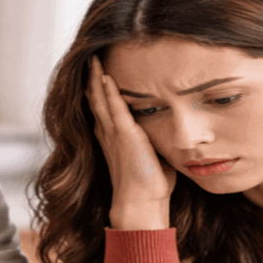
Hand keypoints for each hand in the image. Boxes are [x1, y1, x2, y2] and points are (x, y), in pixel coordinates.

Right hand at [86, 56, 175, 229]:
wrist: (142, 203)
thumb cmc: (150, 186)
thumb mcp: (153, 157)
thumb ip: (156, 142)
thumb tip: (172, 134)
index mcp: (113, 139)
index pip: (103, 109)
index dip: (99, 92)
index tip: (98, 74)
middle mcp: (108, 134)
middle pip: (96, 100)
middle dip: (92, 79)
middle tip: (90, 59)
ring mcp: (114, 134)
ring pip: (100, 100)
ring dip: (96, 79)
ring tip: (94, 60)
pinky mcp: (124, 135)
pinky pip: (114, 108)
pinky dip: (109, 92)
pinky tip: (106, 76)